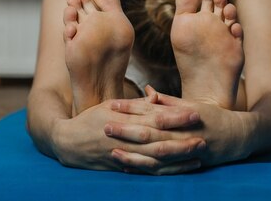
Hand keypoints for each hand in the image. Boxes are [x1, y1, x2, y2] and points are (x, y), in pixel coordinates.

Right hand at [50, 98, 205, 173]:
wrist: (67, 143)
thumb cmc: (90, 119)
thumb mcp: (110, 105)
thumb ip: (135, 105)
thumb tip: (157, 98)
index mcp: (123, 120)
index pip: (154, 118)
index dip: (176, 117)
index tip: (194, 113)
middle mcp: (125, 140)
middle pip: (159, 140)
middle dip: (182, 138)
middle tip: (203, 135)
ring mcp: (125, 156)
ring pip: (156, 159)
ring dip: (178, 157)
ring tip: (198, 152)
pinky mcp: (124, 168)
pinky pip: (148, 171)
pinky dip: (167, 170)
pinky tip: (182, 167)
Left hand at [108, 86, 252, 171]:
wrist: (238, 137)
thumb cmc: (213, 117)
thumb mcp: (192, 105)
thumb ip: (169, 101)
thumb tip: (149, 91)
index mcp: (181, 115)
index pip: (151, 110)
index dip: (131, 108)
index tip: (112, 105)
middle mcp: (181, 133)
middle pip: (149, 132)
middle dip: (126, 130)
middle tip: (104, 126)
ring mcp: (183, 150)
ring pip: (154, 153)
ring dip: (133, 152)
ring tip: (113, 150)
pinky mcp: (185, 164)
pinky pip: (162, 169)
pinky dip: (145, 168)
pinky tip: (129, 167)